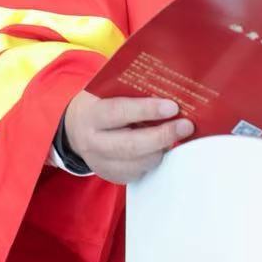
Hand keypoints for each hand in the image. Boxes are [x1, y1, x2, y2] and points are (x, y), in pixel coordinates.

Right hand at [62, 92, 193, 183]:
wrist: (76, 128)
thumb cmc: (100, 103)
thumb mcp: (107, 91)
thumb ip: (131, 89)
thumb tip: (168, 85)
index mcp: (91, 115)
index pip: (119, 112)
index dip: (147, 110)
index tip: (172, 107)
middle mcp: (93, 142)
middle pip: (131, 145)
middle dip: (163, 135)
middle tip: (186, 125)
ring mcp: (101, 163)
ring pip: (139, 162)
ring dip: (162, 148)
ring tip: (177, 133)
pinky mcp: (112, 176)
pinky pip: (140, 172)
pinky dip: (155, 158)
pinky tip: (162, 145)